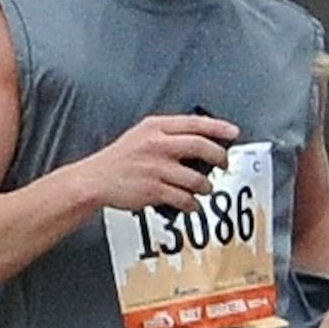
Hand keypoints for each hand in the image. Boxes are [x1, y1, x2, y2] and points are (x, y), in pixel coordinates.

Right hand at [81, 112, 238, 216]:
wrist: (94, 180)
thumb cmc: (121, 158)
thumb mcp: (142, 135)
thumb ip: (170, 134)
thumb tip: (205, 137)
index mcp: (155, 128)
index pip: (195, 123)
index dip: (219, 128)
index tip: (234, 133)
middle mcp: (157, 145)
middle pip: (201, 147)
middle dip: (220, 157)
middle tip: (224, 164)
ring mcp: (156, 168)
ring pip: (197, 179)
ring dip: (206, 186)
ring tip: (204, 188)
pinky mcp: (153, 190)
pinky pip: (185, 199)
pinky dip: (192, 204)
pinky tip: (191, 204)